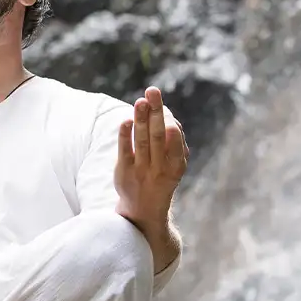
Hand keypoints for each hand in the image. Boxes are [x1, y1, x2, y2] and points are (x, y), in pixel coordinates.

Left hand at [113, 86, 188, 229]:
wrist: (143, 208)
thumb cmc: (162, 177)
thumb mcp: (175, 165)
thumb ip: (174, 142)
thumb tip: (167, 115)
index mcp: (176, 168)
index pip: (176, 150)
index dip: (173, 136)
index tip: (170, 121)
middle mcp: (158, 170)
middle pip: (156, 138)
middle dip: (156, 114)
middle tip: (153, 92)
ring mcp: (140, 170)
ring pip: (140, 141)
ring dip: (140, 119)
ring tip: (140, 101)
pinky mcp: (124, 171)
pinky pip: (124, 150)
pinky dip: (125, 134)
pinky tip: (127, 120)